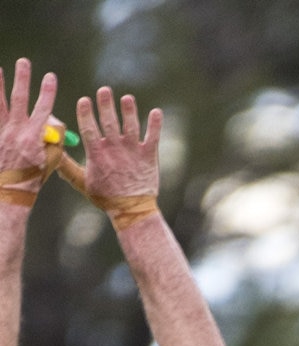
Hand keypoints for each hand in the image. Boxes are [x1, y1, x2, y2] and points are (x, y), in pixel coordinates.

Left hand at [0, 60, 57, 184]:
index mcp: (33, 138)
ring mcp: (1, 132)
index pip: (44, 109)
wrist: (8, 192)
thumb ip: (55, 140)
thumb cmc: (32, 178)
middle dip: (22, 79)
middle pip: (19, 99)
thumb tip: (54, 121)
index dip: (48, 92)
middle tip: (23, 62)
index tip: (51, 77)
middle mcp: (16, 132)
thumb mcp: (50, 162)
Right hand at [76, 86, 160, 208]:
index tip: (84, 100)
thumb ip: (67, 167)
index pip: (89, 129)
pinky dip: (155, 125)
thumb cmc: (106, 197)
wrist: (132, 211)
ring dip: (129, 111)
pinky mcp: (149, 156)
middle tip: (104, 90)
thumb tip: (52, 153)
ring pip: (131, 127)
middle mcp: (115, 150)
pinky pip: (153, 137)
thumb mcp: (83, 183)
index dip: (86, 114)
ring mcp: (133, 152)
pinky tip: (156, 112)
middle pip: (110, 123)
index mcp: (98, 155)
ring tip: (127, 99)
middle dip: (106, 105)